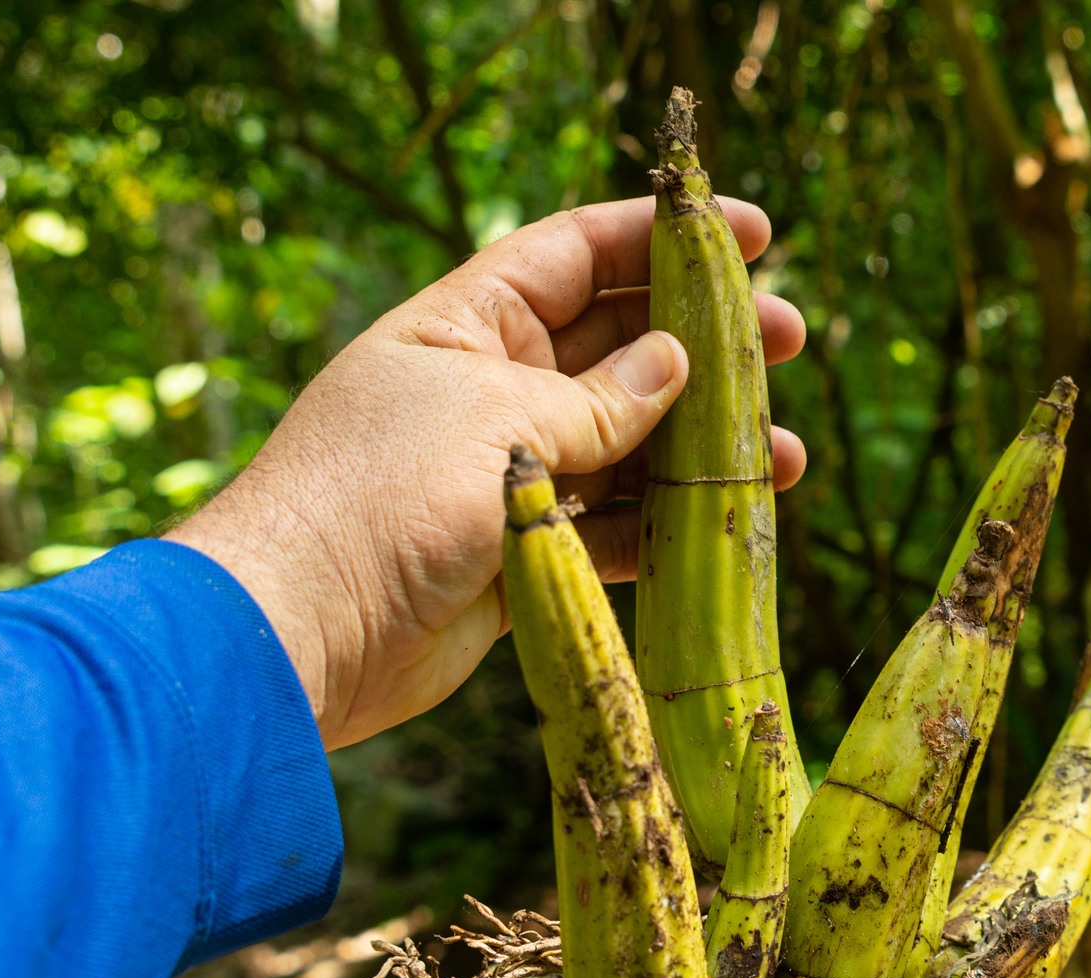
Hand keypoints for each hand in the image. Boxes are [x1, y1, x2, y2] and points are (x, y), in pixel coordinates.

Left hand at [169, 197, 805, 750]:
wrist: (301, 630)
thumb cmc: (381, 495)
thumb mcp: (503, 419)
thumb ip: (604, 396)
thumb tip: (679, 361)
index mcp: (468, 321)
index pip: (578, 253)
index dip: (664, 239)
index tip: (753, 235)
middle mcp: (491, 386)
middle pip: (620, 344)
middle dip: (707, 343)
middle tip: (789, 342)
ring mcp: (509, 472)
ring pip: (632, 443)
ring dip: (706, 446)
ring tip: (785, 456)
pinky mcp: (523, 551)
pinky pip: (615, 526)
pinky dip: (670, 524)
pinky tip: (730, 520)